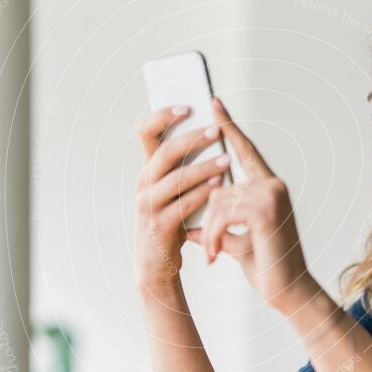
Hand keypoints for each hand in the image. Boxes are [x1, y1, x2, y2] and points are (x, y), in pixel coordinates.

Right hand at [133, 104, 229, 293]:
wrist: (157, 266)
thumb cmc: (172, 222)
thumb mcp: (174, 191)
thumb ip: (186, 166)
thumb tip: (215, 134)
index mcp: (148, 169)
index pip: (146, 132)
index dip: (163, 115)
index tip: (187, 105)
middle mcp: (143, 184)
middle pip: (164, 153)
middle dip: (192, 140)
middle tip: (217, 131)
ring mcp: (148, 206)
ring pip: (175, 179)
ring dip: (203, 168)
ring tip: (227, 161)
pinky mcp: (158, 227)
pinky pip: (181, 205)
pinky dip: (201, 195)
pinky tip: (219, 187)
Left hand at [185, 97, 320, 313]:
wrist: (288, 291)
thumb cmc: (266, 266)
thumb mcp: (236, 242)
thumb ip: (218, 228)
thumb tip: (189, 227)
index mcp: (268, 186)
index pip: (244, 149)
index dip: (228, 126)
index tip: (214, 102)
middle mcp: (272, 185)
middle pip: (219, 185)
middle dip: (208, 217)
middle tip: (209, 246)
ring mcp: (271, 195)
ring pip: (218, 201)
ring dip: (211, 232)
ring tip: (215, 256)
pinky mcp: (264, 210)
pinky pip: (222, 214)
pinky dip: (214, 236)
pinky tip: (217, 256)